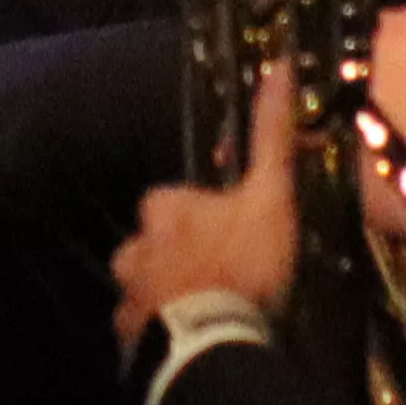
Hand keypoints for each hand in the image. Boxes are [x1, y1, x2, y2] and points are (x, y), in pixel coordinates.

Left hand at [110, 64, 301, 346]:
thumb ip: (271, 138)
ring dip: (171, 293)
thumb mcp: (269, 196)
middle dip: (183, 256)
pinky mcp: (129, 334)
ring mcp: (128, 291)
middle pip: (158, 244)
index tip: (235, 237)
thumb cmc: (241, 261)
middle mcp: (133, 245)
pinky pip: (145, 326)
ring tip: (210, 313)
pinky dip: (162, 328)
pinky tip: (191, 336)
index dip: (208, 218)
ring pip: (148, 284)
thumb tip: (276, 67)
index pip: (179, 202)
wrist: (211, 337)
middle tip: (224, 279)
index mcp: (162, 207)